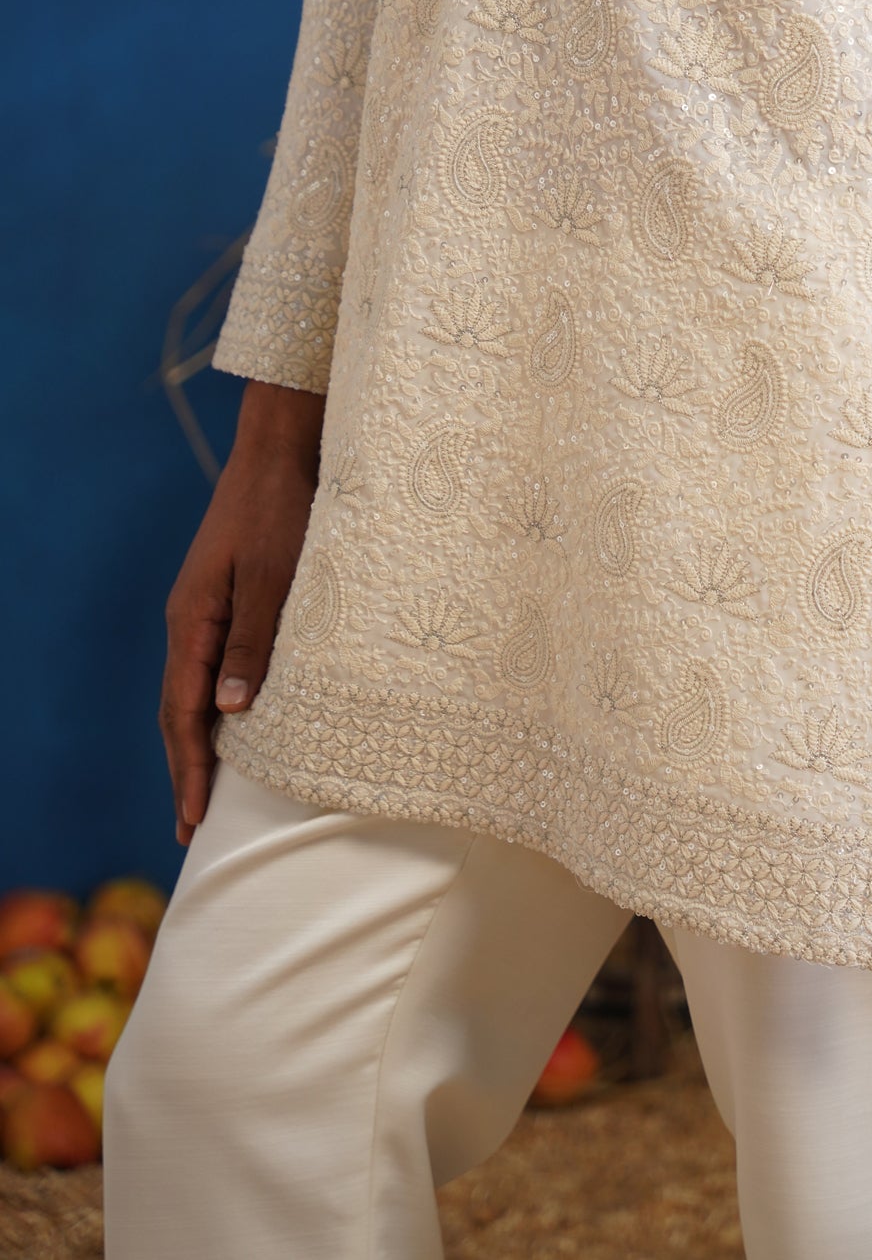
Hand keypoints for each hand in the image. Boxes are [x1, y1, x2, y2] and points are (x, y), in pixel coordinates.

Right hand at [160, 379, 324, 845]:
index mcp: (192, 621)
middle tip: (193, 827)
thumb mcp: (274, 577)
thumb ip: (252, 641)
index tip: (194, 818)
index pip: (182, 712)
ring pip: (197, 691)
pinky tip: (237, 726)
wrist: (281, 452)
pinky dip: (219, 707)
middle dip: (187, 769)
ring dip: (202, 743)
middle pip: (181, 710)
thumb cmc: (283, 511)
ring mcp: (208, 610)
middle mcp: (191, 621)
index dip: (190, 768)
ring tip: (211, 791)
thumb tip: (230, 712)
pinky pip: (216, 667)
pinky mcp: (230, 600)